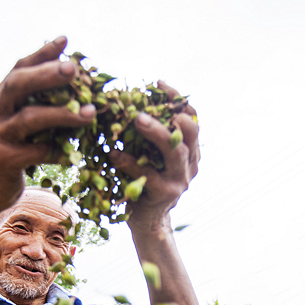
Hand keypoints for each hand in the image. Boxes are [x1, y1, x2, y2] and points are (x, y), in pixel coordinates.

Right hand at [0, 36, 95, 209]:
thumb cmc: (13, 154)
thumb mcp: (20, 125)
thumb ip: (35, 105)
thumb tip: (72, 83)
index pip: (18, 68)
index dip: (41, 53)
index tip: (65, 40)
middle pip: (18, 84)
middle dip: (48, 74)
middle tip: (74, 69)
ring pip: (30, 118)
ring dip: (63, 114)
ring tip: (90, 114)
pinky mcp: (4, 160)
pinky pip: (37, 151)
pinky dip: (58, 151)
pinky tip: (73, 154)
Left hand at [110, 81, 199, 227]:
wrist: (147, 220)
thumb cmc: (144, 180)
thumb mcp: (149, 154)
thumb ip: (146, 134)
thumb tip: (124, 99)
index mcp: (189, 148)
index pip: (191, 117)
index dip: (177, 99)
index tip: (157, 83)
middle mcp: (190, 163)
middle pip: (190, 132)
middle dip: (171, 114)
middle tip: (150, 100)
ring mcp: (180, 180)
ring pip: (175, 153)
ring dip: (156, 134)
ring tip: (137, 120)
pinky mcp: (165, 194)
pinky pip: (148, 175)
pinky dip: (129, 163)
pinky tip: (114, 153)